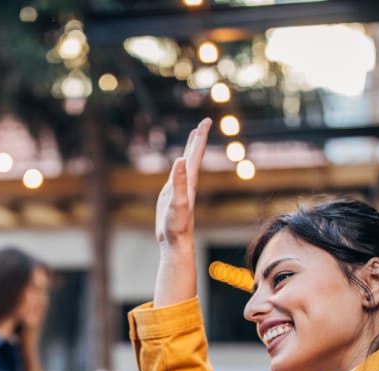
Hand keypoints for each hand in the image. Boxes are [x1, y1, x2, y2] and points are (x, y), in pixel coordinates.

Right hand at [155, 117, 210, 252]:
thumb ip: (178, 182)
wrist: (176, 242)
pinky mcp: (172, 196)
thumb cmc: (177, 225)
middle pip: (194, 156)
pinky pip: (177, 175)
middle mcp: (187, 183)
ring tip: (193, 137)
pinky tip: (179, 164)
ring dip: (190, 150)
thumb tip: (181, 160)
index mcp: (189, 181)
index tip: (205, 121)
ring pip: (186, 165)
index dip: (200, 137)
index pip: (195, 154)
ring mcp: (180, 189)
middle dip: (197, 139)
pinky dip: (179, 165)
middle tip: (204, 122)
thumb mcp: (177, 202)